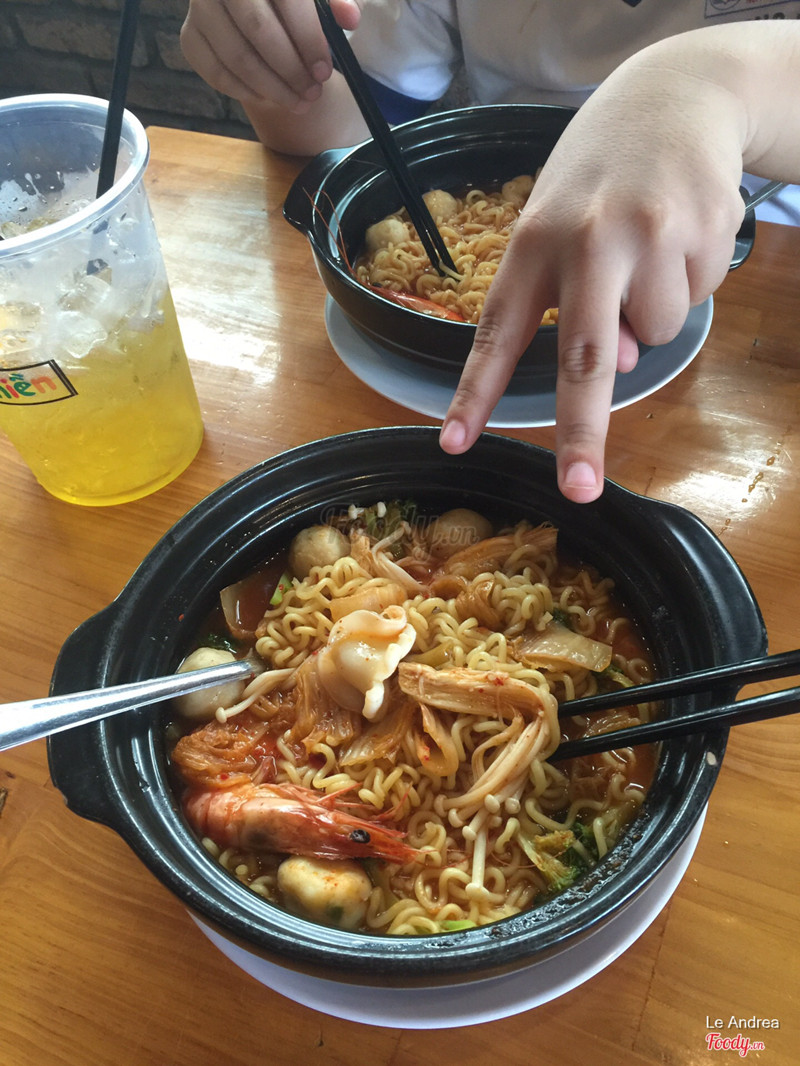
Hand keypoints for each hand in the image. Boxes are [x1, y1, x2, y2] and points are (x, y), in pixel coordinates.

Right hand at [181, 0, 361, 110]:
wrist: (255, 4)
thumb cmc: (292, 2)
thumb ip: (336, 1)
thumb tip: (350, 17)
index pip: (288, 1)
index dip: (308, 39)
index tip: (324, 71)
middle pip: (258, 31)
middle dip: (291, 70)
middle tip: (313, 93)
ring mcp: (200, 8)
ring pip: (237, 57)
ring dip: (273, 89)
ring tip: (298, 102)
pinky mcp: (190, 37)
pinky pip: (216, 73)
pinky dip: (246, 91)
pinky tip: (270, 97)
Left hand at [439, 46, 746, 501]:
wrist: (677, 94)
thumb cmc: (598, 173)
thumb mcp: (558, 221)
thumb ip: (569, 299)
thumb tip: (618, 367)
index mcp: (533, 240)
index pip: (497, 332)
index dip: (475, 393)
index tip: (456, 444)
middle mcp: (588, 241)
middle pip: (582, 356)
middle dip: (580, 431)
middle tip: (578, 489)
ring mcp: (651, 236)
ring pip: (652, 335)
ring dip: (650, 315)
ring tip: (646, 249)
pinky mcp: (704, 233)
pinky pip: (694, 301)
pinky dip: (686, 283)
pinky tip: (679, 233)